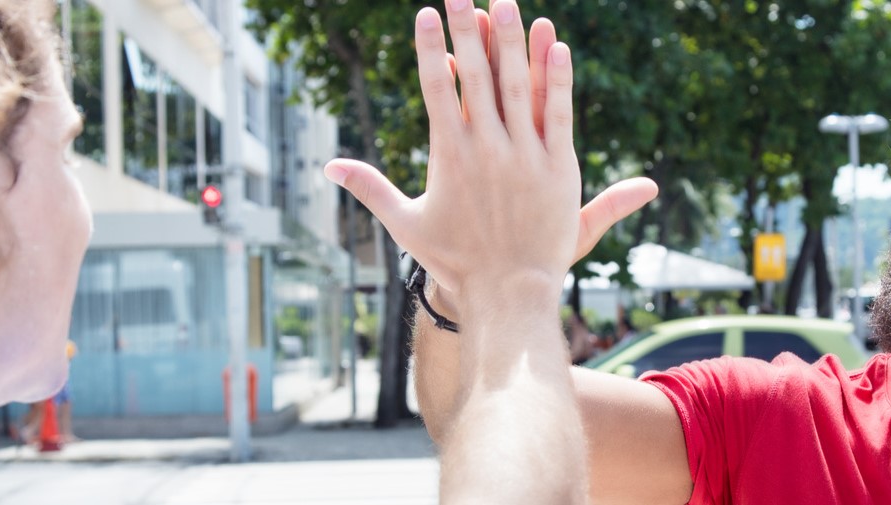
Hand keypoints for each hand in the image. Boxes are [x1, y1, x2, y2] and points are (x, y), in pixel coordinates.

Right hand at [323, 0, 656, 296]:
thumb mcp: (406, 224)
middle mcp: (487, 148)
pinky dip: (558, 78)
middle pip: (478, 75)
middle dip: (467, 28)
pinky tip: (556, 45)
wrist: (508, 294)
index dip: (432, 48)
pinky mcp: (558, 168)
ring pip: (520, 85)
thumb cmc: (455, 262)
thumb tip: (329, 166)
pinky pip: (560, 113)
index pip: (438, 87)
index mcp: (449, 155)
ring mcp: (525, 155)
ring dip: (513, 40)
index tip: (426, 14)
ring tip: (506, 3)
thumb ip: (370, 188)